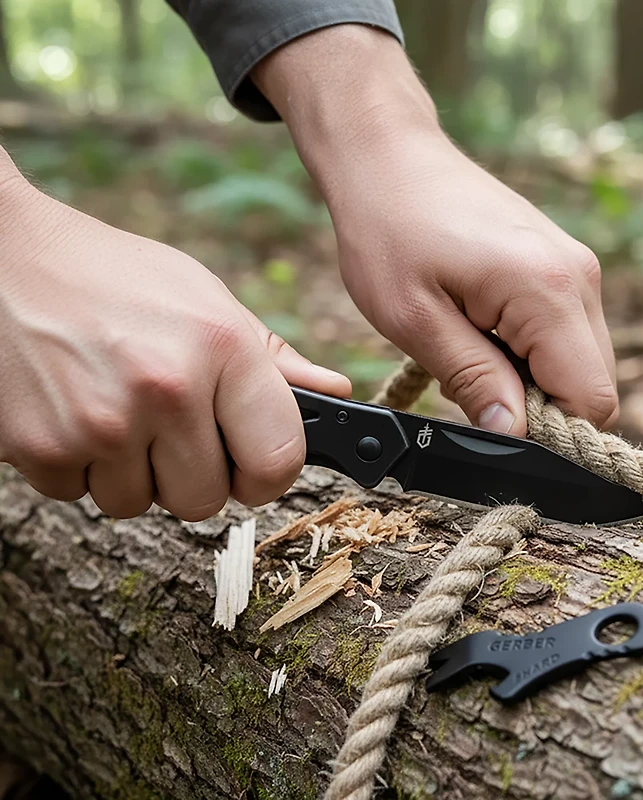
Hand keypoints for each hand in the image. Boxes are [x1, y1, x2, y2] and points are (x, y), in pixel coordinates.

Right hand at [0, 157, 348, 519]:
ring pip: (138, 503)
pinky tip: (76, 413)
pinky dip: (81, 467)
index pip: (278, 460)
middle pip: (205, 499)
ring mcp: (100, 423)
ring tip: (118, 411)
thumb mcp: (208, 301)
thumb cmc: (118, 278)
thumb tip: (334, 395)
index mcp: (222, 348)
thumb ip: (273, 359)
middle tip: (173, 431)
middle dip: (193, 475)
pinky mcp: (40, 447)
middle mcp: (166, 390)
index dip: (268, 474)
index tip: (253, 468)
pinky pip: (79, 496)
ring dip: (133, 472)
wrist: (6, 254)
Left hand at [254, 27, 616, 435]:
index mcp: (549, 291)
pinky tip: (480, 332)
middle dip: (540, 408)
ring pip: (579, 361)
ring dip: (531, 379)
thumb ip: (474, 380)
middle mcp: (580, 277)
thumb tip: (516, 436)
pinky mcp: (560, 265)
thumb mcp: (415, 320)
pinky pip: (564, 333)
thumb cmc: (388, 229)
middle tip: (471, 388)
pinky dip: (529, 352)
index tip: (497, 429)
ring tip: (468, 351)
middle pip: (594, 385)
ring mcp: (574, 268)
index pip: (592, 400)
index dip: (552, 435)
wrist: (389, 157)